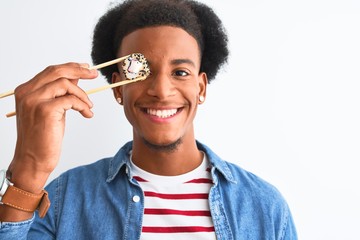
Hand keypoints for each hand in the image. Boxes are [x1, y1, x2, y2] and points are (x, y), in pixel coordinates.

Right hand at [9, 62, 97, 192]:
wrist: (33, 160)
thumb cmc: (43, 137)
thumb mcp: (52, 109)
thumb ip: (60, 93)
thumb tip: (77, 77)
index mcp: (25, 90)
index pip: (50, 71)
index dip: (70, 67)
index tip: (86, 68)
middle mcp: (27, 93)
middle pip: (57, 71)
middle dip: (79, 70)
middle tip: (94, 74)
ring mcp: (34, 101)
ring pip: (65, 84)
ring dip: (82, 94)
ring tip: (89, 106)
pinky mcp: (45, 110)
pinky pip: (71, 100)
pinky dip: (83, 105)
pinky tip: (87, 114)